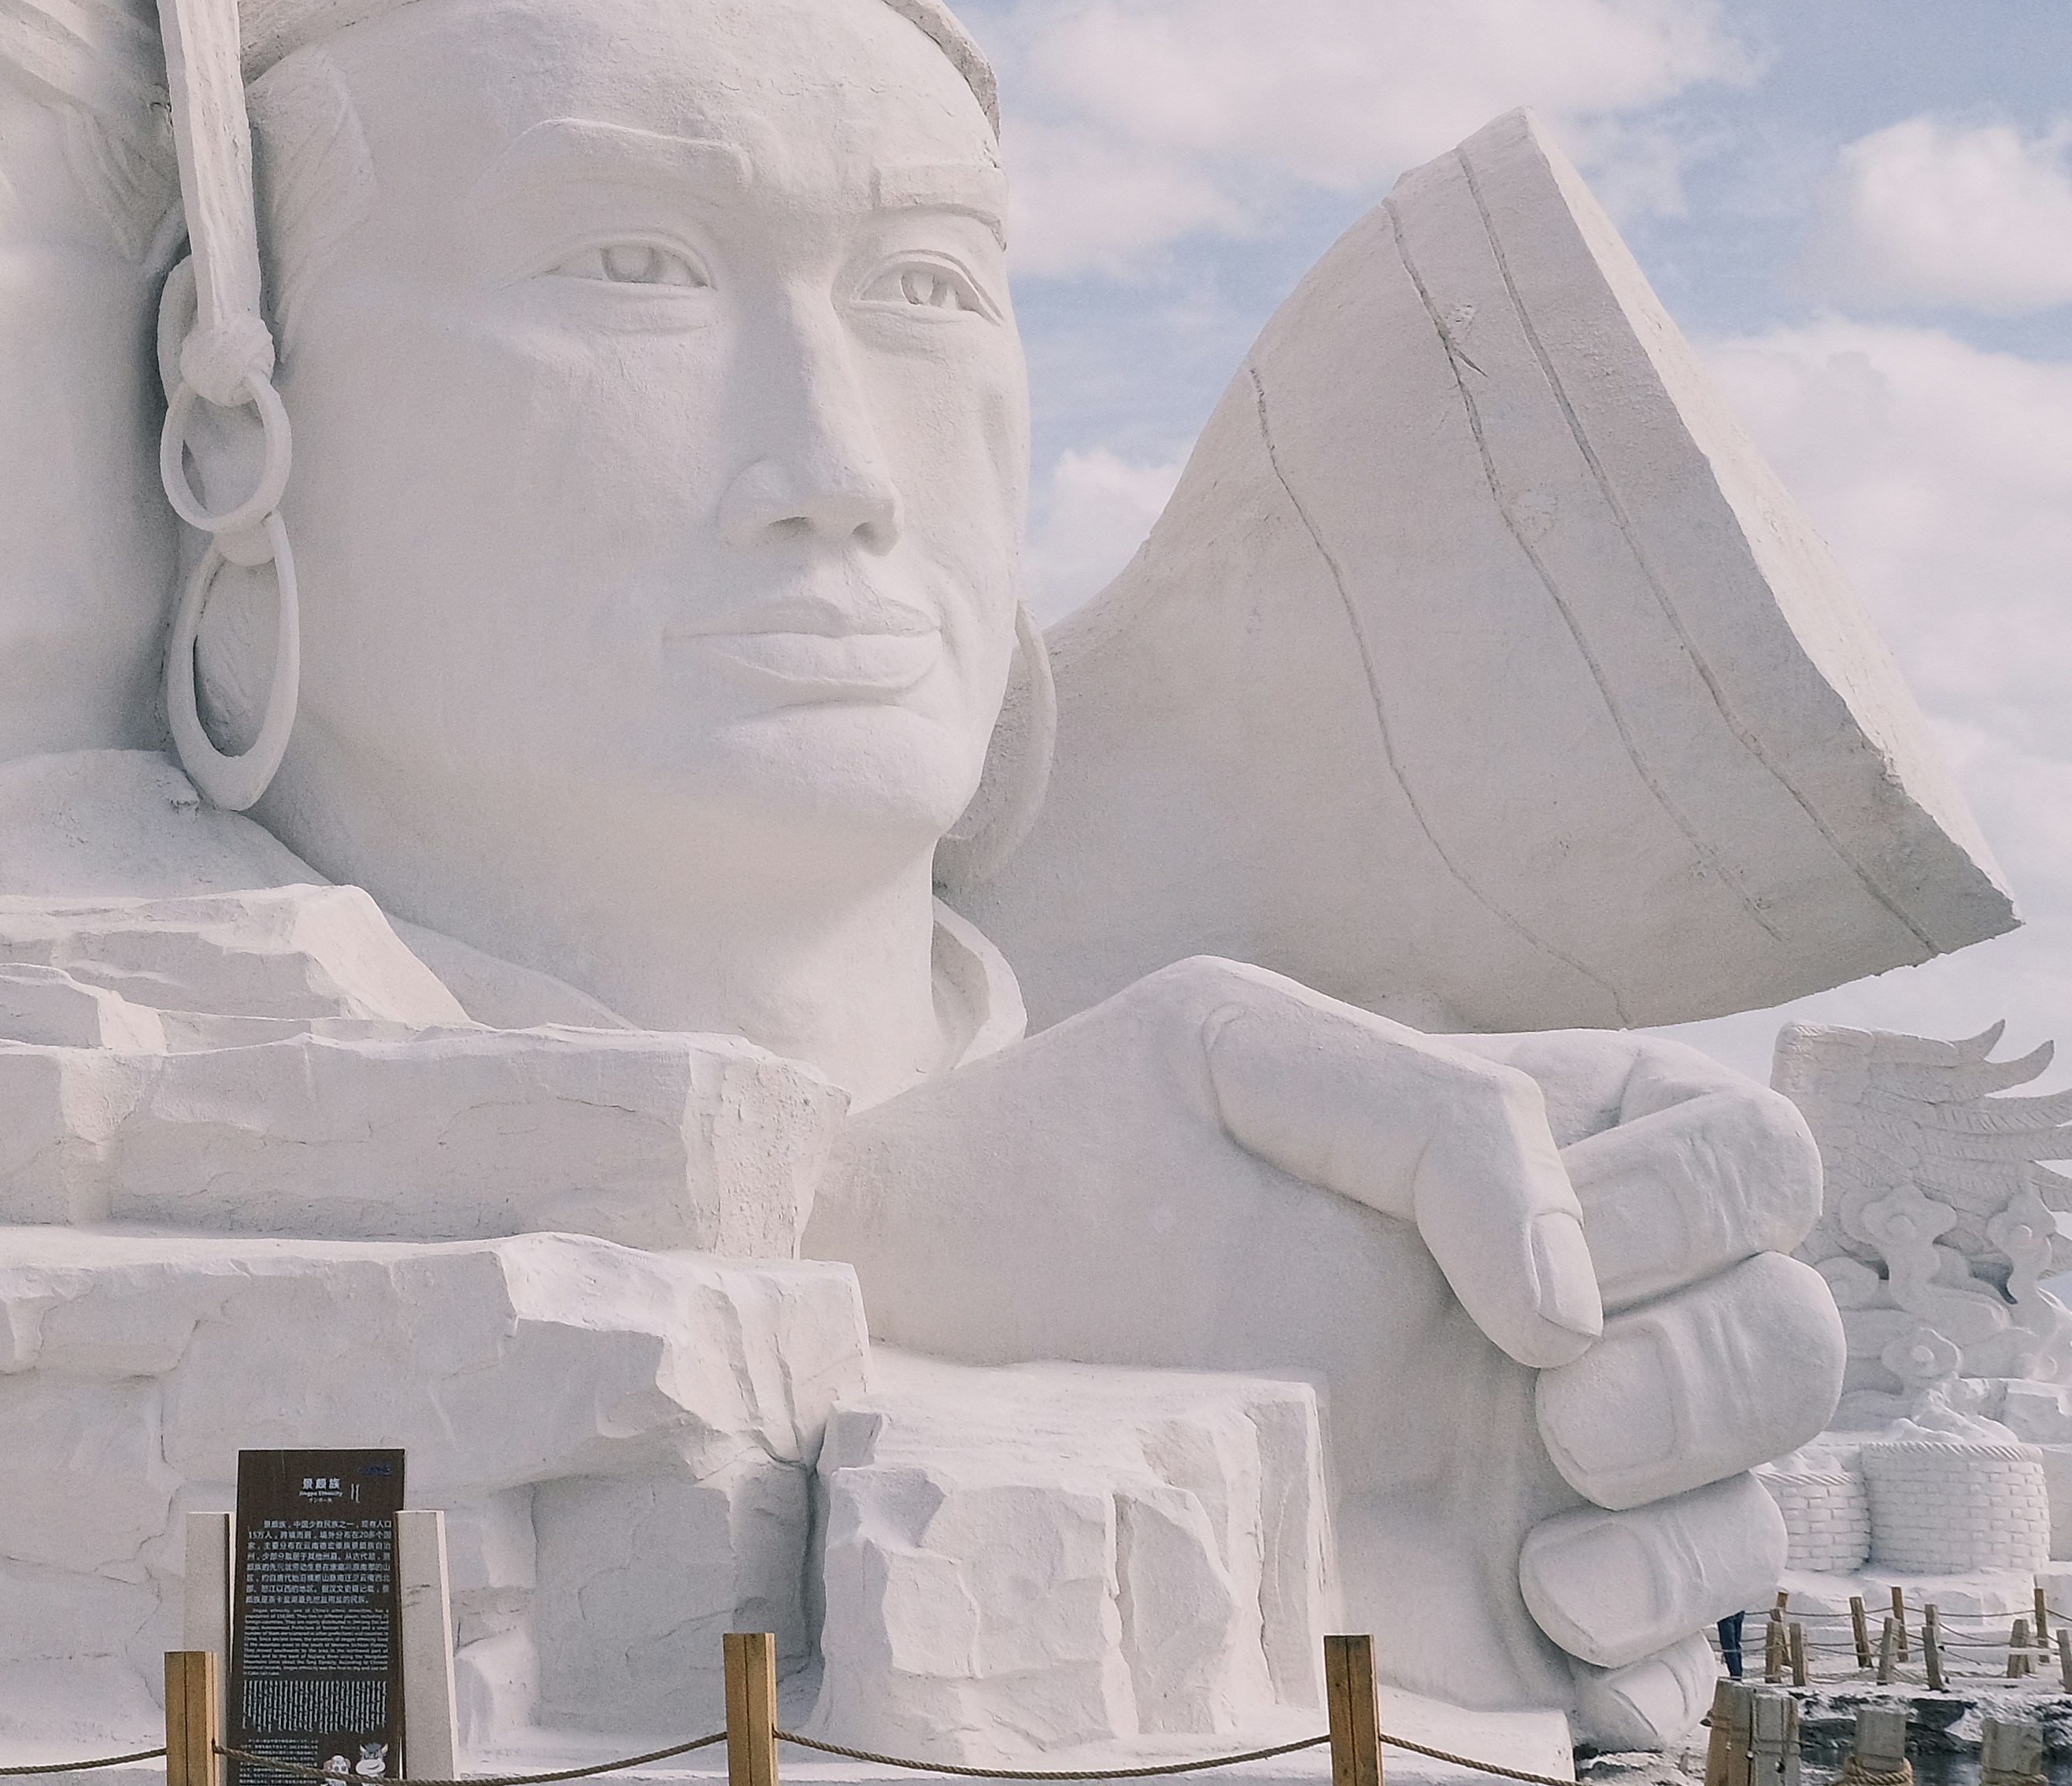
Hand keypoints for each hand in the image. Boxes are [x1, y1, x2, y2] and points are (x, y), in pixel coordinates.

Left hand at [818, 958, 1839, 1736]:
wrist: (917, 1323)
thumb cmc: (1058, 1160)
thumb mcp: (1228, 1044)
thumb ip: (1436, 1112)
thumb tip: (1572, 1298)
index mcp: (1530, 1159)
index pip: (1750, 1154)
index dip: (1708, 1202)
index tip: (1554, 1262)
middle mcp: (1564, 1314)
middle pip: (1792, 1340)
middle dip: (1720, 1378)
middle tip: (1557, 1406)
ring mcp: (1535, 1472)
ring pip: (1757, 1509)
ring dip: (1698, 1535)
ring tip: (1549, 1546)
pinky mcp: (1484, 1612)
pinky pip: (1660, 1665)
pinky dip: (1651, 1658)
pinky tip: (1545, 1626)